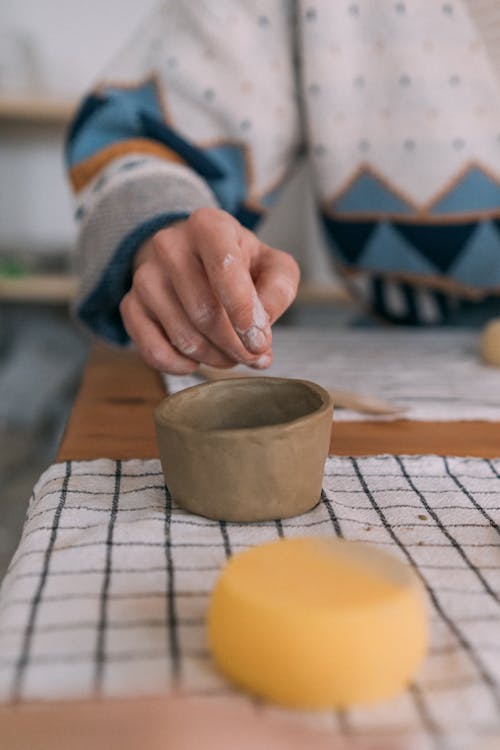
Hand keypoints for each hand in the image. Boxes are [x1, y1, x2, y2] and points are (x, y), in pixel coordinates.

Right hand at [120, 208, 299, 373]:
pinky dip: (181, 366)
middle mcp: (170, 245)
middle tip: (252, 354)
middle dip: (235, 345)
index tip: (259, 342)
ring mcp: (145, 276)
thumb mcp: (273, 266)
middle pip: (204, 313)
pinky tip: (197, 360)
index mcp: (209, 226)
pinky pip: (154, 351)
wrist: (194, 257)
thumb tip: (261, 329)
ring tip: (229, 352)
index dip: (243, 310)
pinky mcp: (130, 305)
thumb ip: (278, 291)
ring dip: (214, 358)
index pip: (224, 267)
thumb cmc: (240, 264)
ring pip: (184, 337)